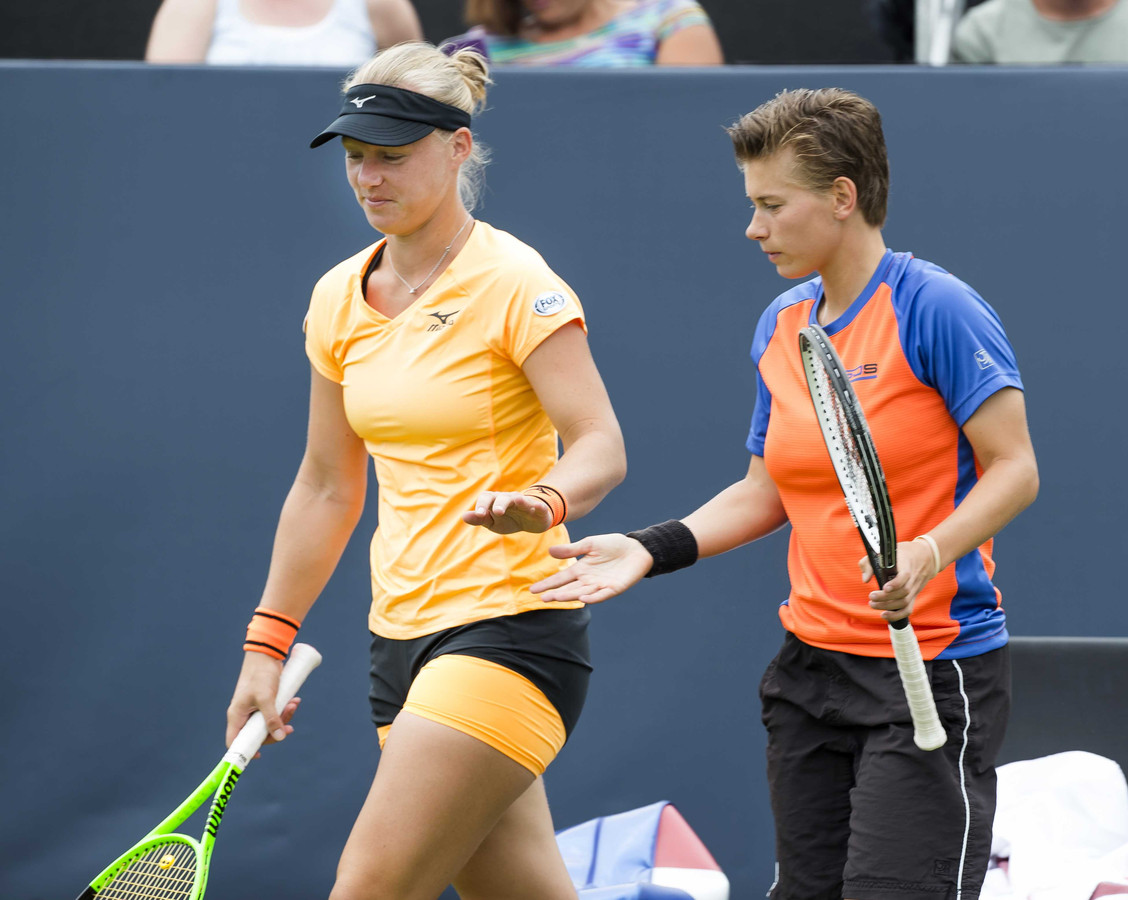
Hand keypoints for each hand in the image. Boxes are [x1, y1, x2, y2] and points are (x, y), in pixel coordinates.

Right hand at [225, 651, 300, 754]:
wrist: (267, 654)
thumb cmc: (261, 674)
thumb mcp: (266, 698)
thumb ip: (272, 719)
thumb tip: (280, 737)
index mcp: (236, 715)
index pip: (234, 740)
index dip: (245, 750)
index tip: (260, 755)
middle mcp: (243, 714)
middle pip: (257, 734)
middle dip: (275, 731)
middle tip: (289, 727)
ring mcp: (254, 708)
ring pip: (268, 723)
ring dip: (283, 718)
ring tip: (294, 705)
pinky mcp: (264, 701)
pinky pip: (274, 712)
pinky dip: (284, 709)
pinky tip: (294, 701)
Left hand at [462, 490, 552, 533]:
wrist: (532, 521)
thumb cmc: (509, 519)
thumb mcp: (493, 522)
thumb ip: (479, 519)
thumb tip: (463, 516)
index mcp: (496, 501)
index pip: (487, 498)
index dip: (482, 505)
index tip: (479, 514)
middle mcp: (510, 499)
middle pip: (503, 497)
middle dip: (499, 503)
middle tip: (496, 512)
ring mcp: (525, 502)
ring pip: (520, 499)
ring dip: (519, 500)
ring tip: (518, 501)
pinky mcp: (538, 509)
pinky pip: (538, 506)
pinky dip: (538, 506)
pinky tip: (538, 507)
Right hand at [530, 534, 652, 603]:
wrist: (636, 548)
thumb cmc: (613, 545)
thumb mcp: (590, 544)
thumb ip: (571, 550)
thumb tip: (550, 551)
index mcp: (581, 569)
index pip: (560, 578)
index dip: (547, 584)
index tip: (533, 589)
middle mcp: (588, 580)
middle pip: (569, 588)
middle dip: (555, 593)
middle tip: (542, 598)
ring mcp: (600, 585)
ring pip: (582, 592)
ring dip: (570, 596)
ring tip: (556, 597)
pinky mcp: (614, 588)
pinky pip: (601, 595)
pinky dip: (592, 597)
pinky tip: (582, 598)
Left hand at [859, 538, 937, 622]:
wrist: (926, 556)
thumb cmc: (901, 554)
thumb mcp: (884, 551)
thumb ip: (870, 562)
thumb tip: (865, 579)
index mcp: (906, 564)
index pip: (905, 575)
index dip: (896, 583)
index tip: (884, 587)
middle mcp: (913, 578)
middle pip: (903, 592)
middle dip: (885, 598)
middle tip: (871, 597)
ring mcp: (914, 588)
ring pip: (905, 602)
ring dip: (888, 606)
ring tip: (873, 604)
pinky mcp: (914, 595)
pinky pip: (908, 609)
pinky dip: (897, 615)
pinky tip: (885, 615)